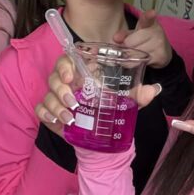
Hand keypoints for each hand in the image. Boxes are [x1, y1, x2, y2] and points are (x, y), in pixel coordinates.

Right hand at [35, 54, 160, 137]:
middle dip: (60, 88)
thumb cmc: (111, 109)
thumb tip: (153, 89)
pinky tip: (56, 120)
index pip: (68, 60)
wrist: (103, 134)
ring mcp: (57, 97)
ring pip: (47, 93)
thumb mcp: (127, 102)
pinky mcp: (51, 112)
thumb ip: (139, 95)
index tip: (71, 76)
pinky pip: (40, 108)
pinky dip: (46, 113)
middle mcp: (68, 82)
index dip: (65, 65)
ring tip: (69, 117)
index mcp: (83, 72)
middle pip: (54, 76)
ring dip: (55, 104)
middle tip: (72, 101)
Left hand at [113, 10, 172, 68]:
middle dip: (126, 46)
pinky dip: (132, 63)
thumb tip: (115, 39)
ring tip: (133, 53)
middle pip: (130, 42)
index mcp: (150, 23)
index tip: (152, 13)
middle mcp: (156, 32)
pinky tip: (136, 59)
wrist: (163, 50)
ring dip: (129, 55)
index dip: (149, 15)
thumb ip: (124, 34)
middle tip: (128, 46)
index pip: (148, 18)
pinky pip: (138, 62)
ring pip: (134, 53)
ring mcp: (159, 45)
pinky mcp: (160, 57)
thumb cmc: (146, 39)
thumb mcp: (135, 33)